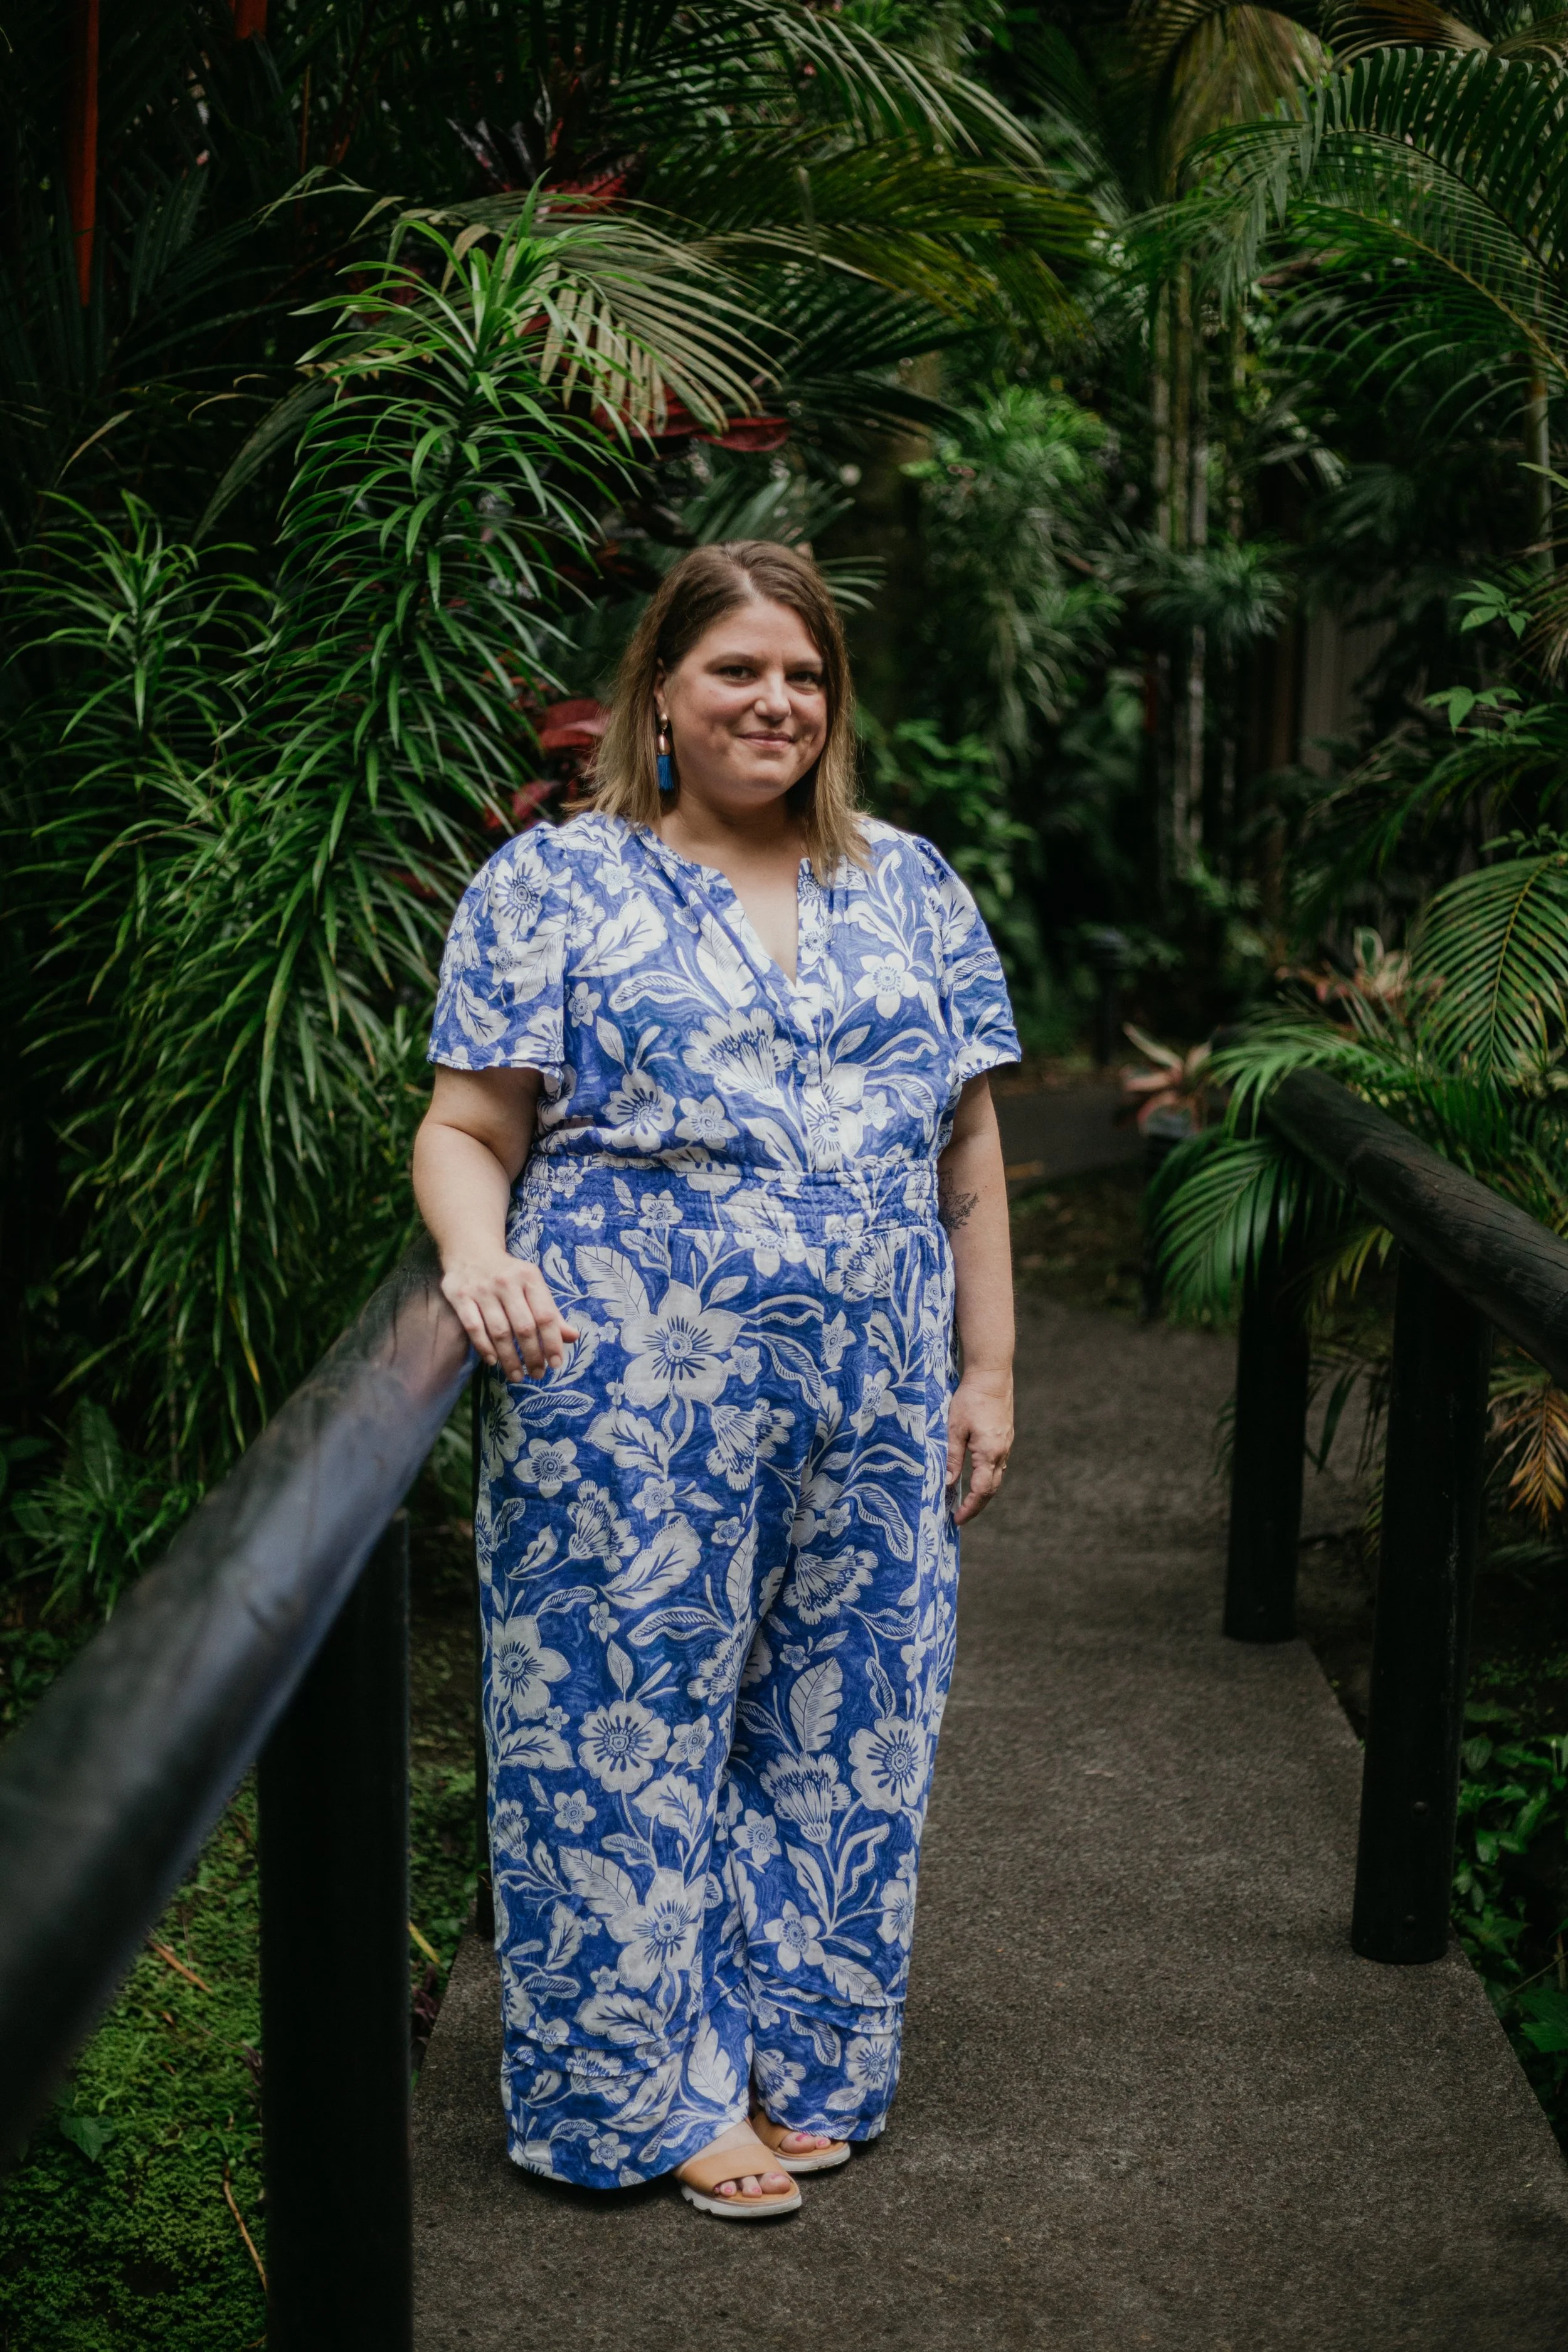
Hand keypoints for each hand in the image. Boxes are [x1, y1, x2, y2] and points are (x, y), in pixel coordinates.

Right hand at [440, 1250, 578, 1381]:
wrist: (470, 1251)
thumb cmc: (508, 1274)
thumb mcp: (533, 1285)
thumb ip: (551, 1312)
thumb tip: (573, 1337)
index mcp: (529, 1277)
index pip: (546, 1315)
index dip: (553, 1342)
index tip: (557, 1364)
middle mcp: (506, 1282)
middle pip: (524, 1327)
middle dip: (533, 1355)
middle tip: (537, 1374)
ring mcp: (482, 1289)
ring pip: (499, 1331)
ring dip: (510, 1358)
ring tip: (517, 1375)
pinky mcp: (460, 1296)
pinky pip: (474, 1328)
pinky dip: (484, 1348)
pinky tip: (493, 1361)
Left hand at [945, 1370, 1012, 1525]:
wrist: (991, 1376)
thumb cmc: (970, 1399)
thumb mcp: (954, 1428)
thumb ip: (952, 1457)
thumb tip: (949, 1483)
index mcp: (989, 1452)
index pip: (981, 1491)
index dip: (970, 1508)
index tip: (957, 1518)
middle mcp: (1002, 1452)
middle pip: (992, 1488)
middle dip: (977, 1505)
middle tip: (961, 1515)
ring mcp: (1006, 1445)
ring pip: (996, 1476)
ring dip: (983, 1491)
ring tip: (966, 1499)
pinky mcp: (1005, 1437)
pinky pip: (998, 1464)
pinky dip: (988, 1476)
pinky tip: (976, 1475)